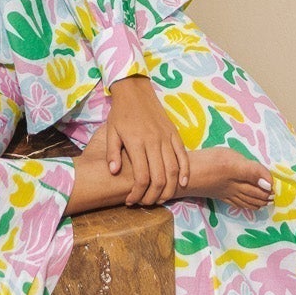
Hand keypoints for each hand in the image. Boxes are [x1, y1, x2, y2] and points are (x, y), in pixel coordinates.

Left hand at [101, 75, 189, 205]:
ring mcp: (166, 137)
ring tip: (161, 198)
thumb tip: (113, 172)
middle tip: (146, 203)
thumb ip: (112, 153)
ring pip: (173, 169)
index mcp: (136, 143)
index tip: (130, 201)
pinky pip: (183, 155)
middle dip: (153, 196)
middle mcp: (154, 142)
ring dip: (169, 188)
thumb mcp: (110, 132)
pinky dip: (185, 171)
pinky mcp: (174, 133)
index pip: (142, 177)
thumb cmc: (120, 113)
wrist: (134, 91)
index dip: (137, 193)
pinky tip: (182, 183)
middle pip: (159, 177)